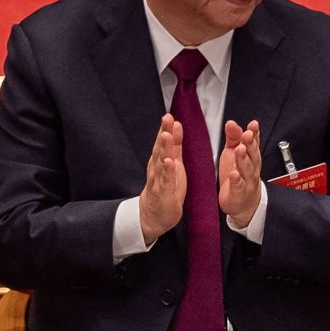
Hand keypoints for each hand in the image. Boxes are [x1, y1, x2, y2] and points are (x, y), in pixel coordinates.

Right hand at [139, 114, 185, 244]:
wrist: (153, 215)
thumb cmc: (165, 187)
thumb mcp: (172, 163)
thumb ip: (174, 145)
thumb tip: (176, 124)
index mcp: (160, 161)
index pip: (162, 142)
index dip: (166, 129)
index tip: (169, 116)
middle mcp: (156, 169)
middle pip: (160, 149)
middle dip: (164, 133)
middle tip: (167, 119)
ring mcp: (159, 181)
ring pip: (161, 163)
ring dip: (164, 149)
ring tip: (167, 136)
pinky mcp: (164, 194)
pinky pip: (166, 181)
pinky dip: (167, 172)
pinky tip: (169, 162)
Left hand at [218, 119, 261, 227]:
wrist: (243, 204)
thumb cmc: (238, 176)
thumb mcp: (233, 153)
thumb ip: (233, 137)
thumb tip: (231, 123)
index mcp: (250, 157)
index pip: (254, 143)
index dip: (254, 133)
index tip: (253, 125)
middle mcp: (251, 168)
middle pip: (252, 154)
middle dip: (250, 144)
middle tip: (247, 135)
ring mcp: (246, 181)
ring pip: (247, 169)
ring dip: (243, 158)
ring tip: (239, 149)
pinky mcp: (238, 193)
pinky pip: (238, 186)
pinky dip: (237, 180)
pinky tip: (234, 174)